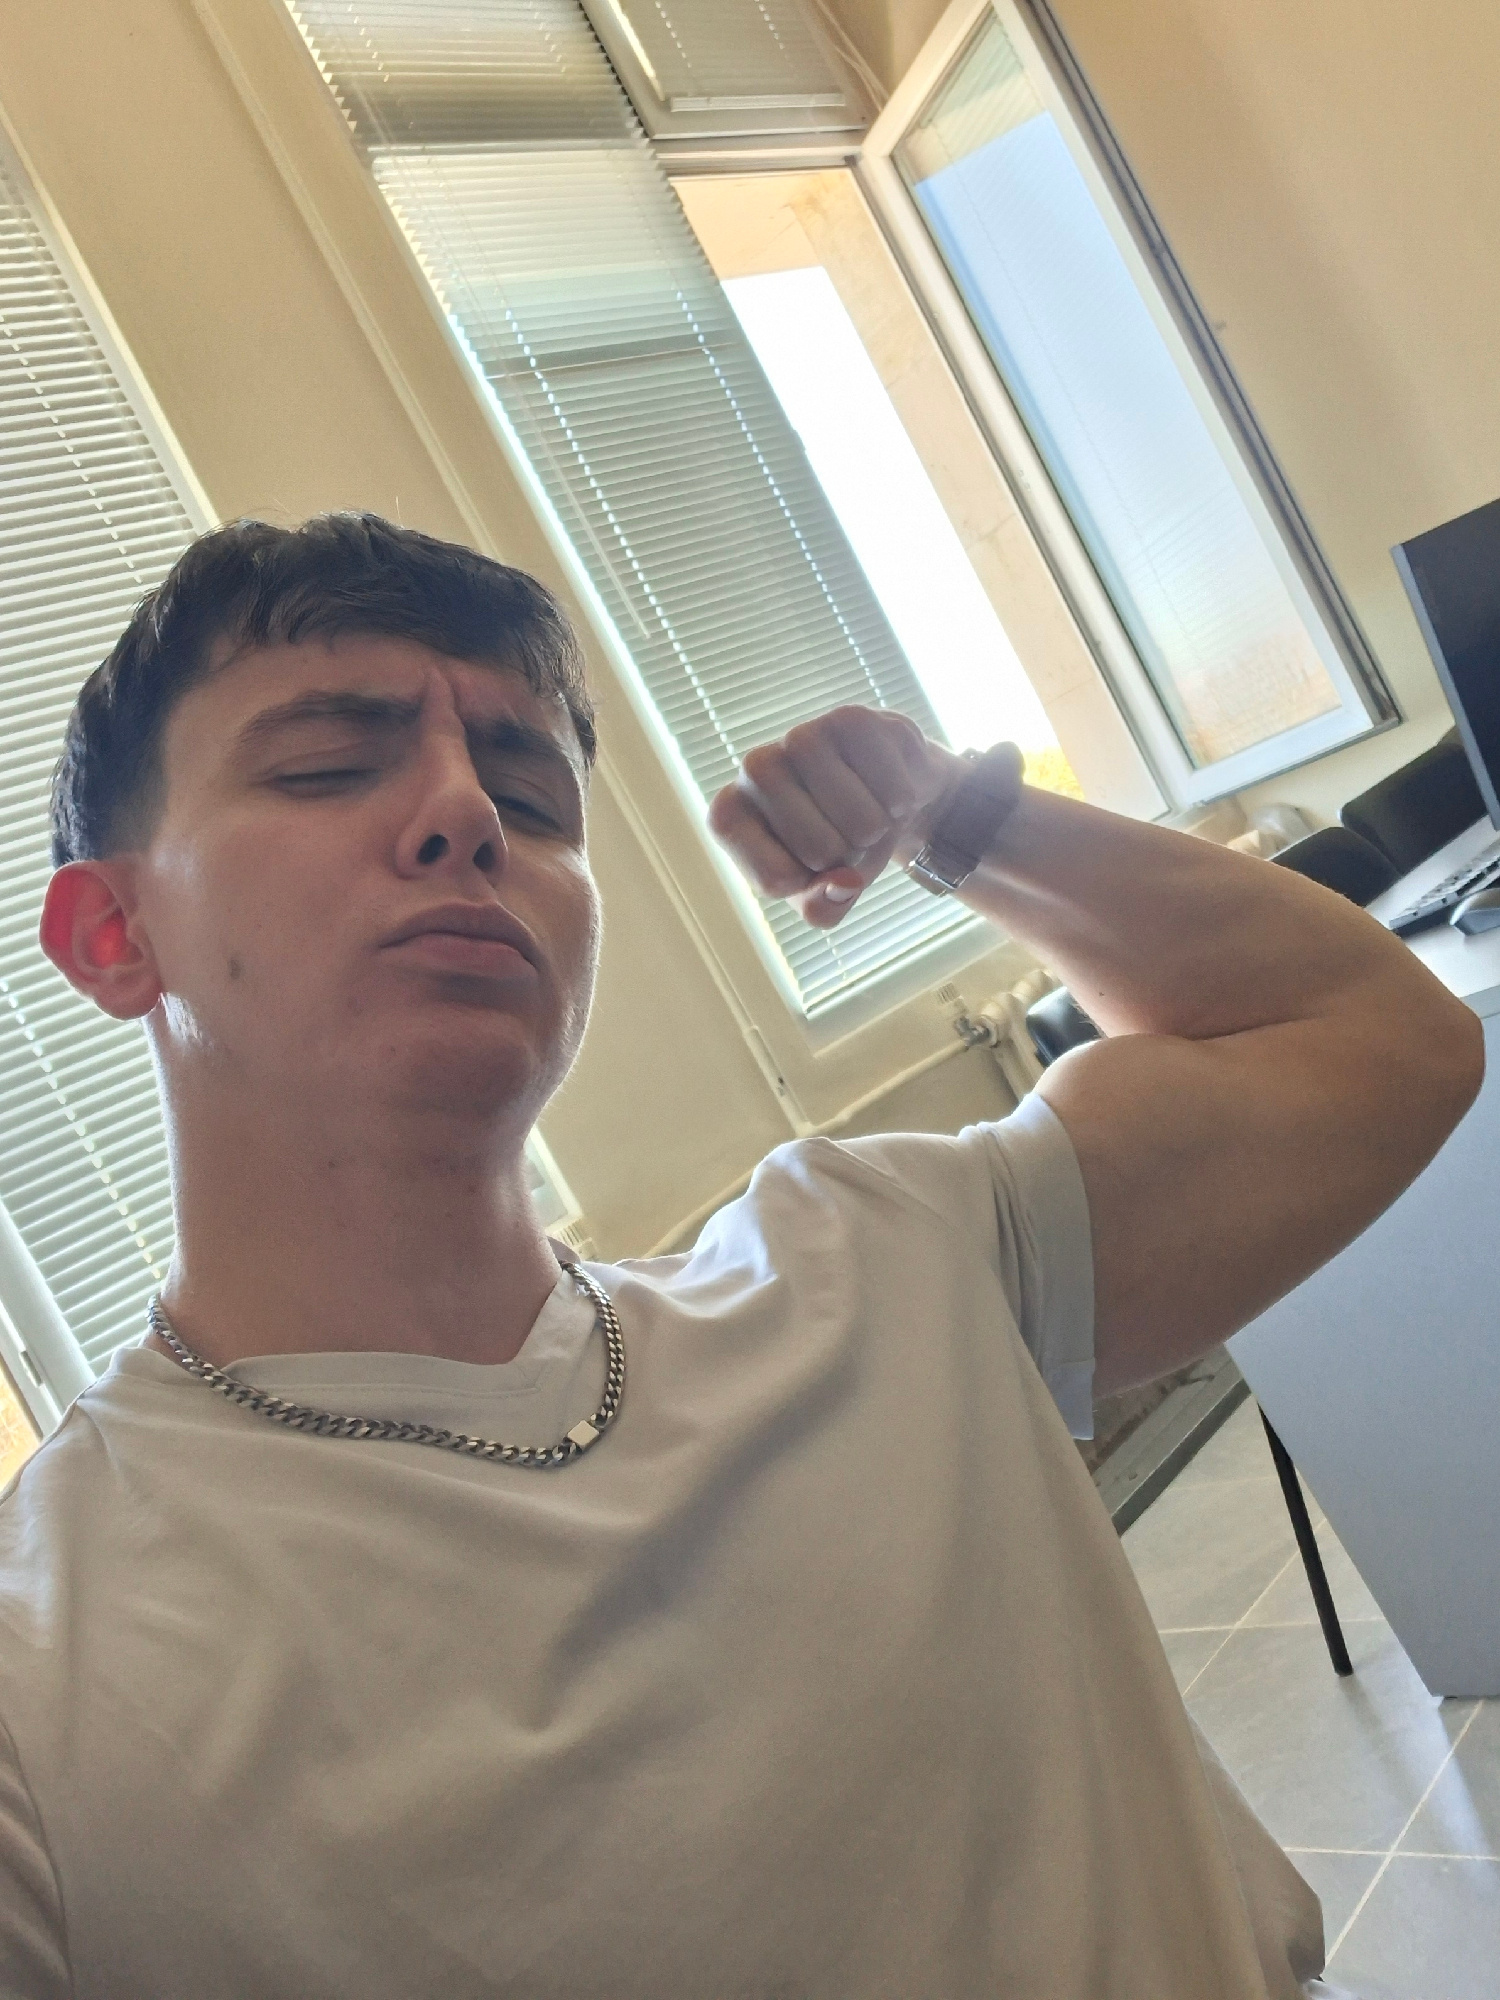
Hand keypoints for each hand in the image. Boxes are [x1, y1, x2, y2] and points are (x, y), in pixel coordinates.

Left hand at [707, 706, 963, 927]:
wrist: (883, 796)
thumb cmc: (839, 847)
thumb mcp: (823, 894)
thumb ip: (823, 909)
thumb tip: (842, 884)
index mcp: (730, 815)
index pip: (776, 880)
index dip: (811, 886)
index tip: (810, 867)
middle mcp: (755, 769)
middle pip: (817, 847)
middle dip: (847, 858)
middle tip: (847, 840)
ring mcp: (801, 737)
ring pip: (853, 812)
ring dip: (875, 829)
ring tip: (871, 819)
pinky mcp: (849, 718)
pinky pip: (888, 780)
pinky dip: (900, 800)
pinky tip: (892, 793)